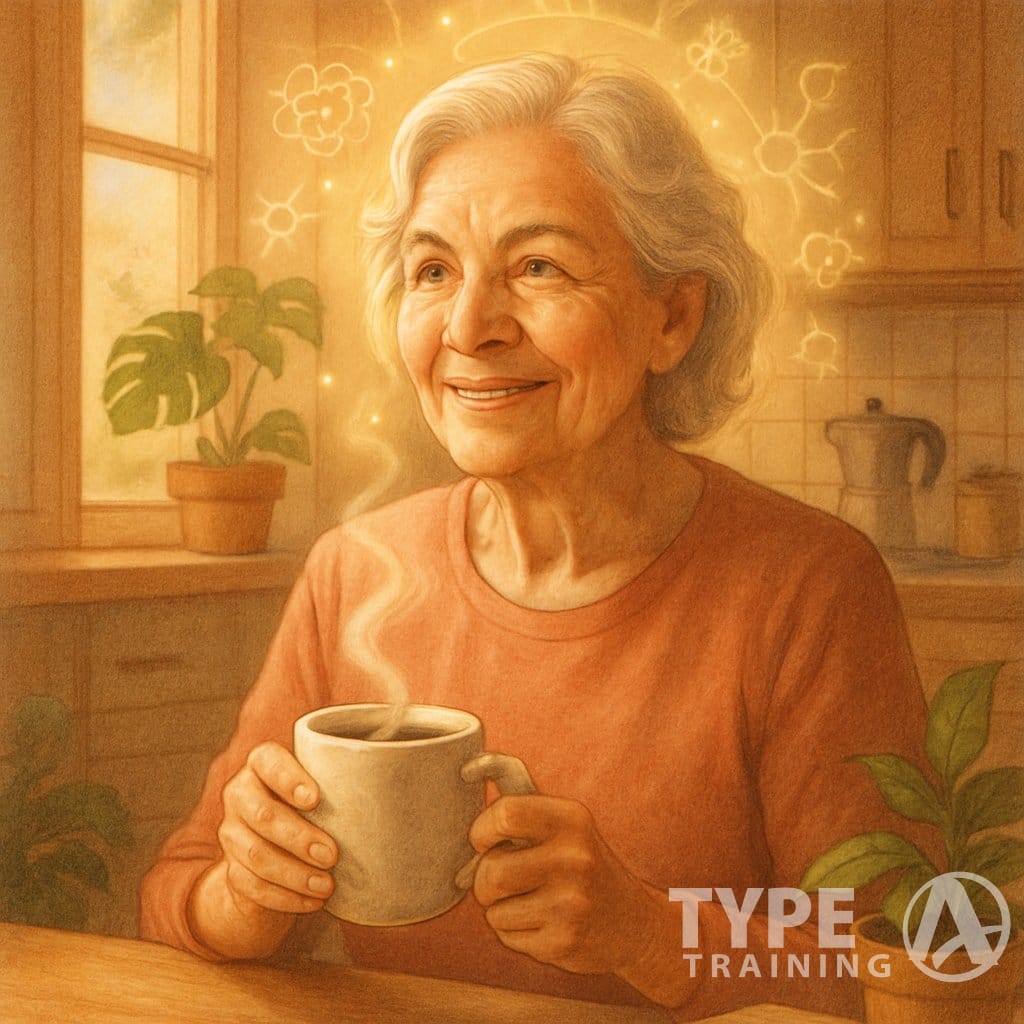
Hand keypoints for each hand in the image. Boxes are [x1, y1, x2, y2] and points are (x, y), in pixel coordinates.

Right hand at [215, 740, 337, 916]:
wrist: (278, 847)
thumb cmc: (317, 807)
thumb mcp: (325, 789)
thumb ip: (340, 782)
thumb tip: (391, 784)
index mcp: (262, 764)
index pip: (267, 760)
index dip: (289, 779)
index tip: (317, 799)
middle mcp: (239, 793)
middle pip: (262, 814)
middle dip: (299, 837)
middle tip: (333, 855)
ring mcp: (231, 832)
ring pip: (255, 854)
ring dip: (294, 873)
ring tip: (328, 885)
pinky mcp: (230, 869)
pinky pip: (252, 886)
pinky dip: (285, 897)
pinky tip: (313, 902)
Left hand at [468, 795, 663, 977]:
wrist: (633, 922)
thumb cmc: (583, 865)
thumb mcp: (566, 825)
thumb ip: (522, 807)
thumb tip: (469, 770)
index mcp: (571, 819)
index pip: (506, 813)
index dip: (483, 829)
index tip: (486, 840)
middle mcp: (574, 858)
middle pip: (491, 871)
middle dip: (483, 879)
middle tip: (500, 879)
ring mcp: (570, 903)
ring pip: (493, 909)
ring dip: (498, 907)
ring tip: (527, 900)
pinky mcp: (563, 942)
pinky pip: (506, 935)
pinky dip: (513, 930)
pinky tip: (541, 922)